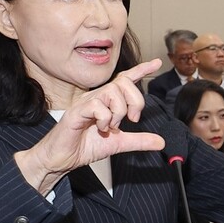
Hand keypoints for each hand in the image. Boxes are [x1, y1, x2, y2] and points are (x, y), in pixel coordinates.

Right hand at [15, 60, 164, 194]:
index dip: (141, 70)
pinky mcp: (76, 111)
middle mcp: (97, 97)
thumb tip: (161, 142)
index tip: (157, 63)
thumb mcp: (119, 143)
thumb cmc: (84, 146)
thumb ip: (139, 141)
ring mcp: (86, 102)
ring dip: (118, 112)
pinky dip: (105, 119)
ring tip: (111, 127)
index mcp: (106, 101)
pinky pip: (97, 105)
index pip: (125, 79)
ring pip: (112, 92)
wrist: (62, 159)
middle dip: (135, 100)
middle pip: (123, 83)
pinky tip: (100, 129)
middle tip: (133, 119)